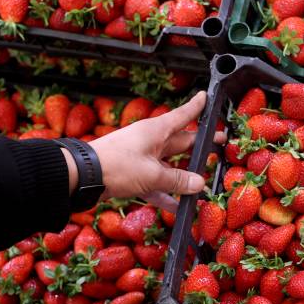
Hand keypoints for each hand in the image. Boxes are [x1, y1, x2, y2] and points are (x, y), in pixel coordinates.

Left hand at [85, 91, 209, 211]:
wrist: (83, 177)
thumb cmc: (118, 166)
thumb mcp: (153, 174)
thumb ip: (179, 180)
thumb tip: (200, 183)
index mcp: (156, 131)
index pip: (182, 115)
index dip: (196, 107)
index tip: (206, 97)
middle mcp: (151, 142)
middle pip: (181, 142)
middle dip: (200, 144)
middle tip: (220, 143)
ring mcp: (142, 158)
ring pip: (171, 166)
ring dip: (185, 176)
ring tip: (204, 182)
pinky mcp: (134, 175)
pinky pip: (157, 184)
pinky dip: (167, 194)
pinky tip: (178, 206)